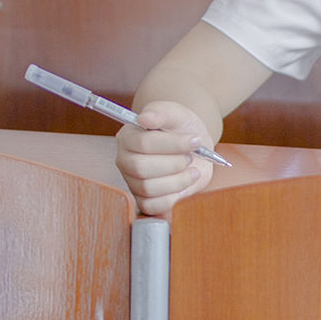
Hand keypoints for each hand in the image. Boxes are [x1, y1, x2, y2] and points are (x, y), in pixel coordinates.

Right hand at [115, 102, 216, 217]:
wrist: (193, 145)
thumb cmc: (181, 128)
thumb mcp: (175, 113)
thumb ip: (160, 112)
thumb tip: (144, 118)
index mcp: (128, 137)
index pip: (143, 144)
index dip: (172, 144)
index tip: (195, 141)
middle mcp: (126, 160)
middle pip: (142, 168)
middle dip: (174, 163)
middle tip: (190, 157)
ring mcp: (133, 181)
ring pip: (149, 188)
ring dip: (177, 180)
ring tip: (192, 170)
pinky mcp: (144, 199)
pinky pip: (153, 206)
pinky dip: (173, 198)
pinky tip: (185, 184)